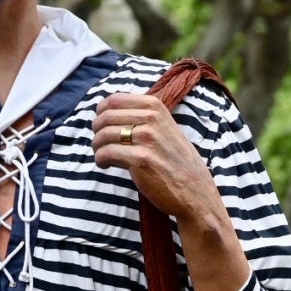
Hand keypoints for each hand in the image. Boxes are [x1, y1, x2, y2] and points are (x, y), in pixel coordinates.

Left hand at [91, 93, 222, 225]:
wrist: (194, 190)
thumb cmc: (176, 162)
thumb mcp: (165, 127)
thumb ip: (143, 116)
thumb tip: (108, 110)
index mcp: (155, 107)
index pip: (114, 100)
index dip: (101, 112)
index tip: (101, 125)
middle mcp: (151, 119)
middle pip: (105, 117)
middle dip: (96, 130)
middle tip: (99, 143)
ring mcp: (147, 138)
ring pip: (103, 135)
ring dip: (97, 146)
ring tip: (102, 156)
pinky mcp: (141, 159)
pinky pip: (106, 153)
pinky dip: (100, 160)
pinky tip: (105, 165)